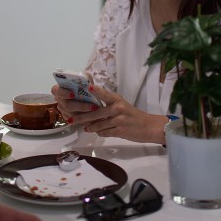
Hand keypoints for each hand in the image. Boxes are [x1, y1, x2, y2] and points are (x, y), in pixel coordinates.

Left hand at [52, 84, 166, 143]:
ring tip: (85, 128)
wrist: (148, 126)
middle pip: (96, 113)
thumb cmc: (133, 115)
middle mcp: (117, 108)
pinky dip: (100, 133)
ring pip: (98, 124)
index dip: (95, 91)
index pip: (104, 94)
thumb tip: (92, 110)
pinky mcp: (120, 130)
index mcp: (117, 100)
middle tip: (72, 119)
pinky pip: (104, 133)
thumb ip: (109, 106)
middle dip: (83, 117)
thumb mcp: (122, 106)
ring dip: (90, 127)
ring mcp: (119, 120)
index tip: (87, 87)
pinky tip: (98, 132)